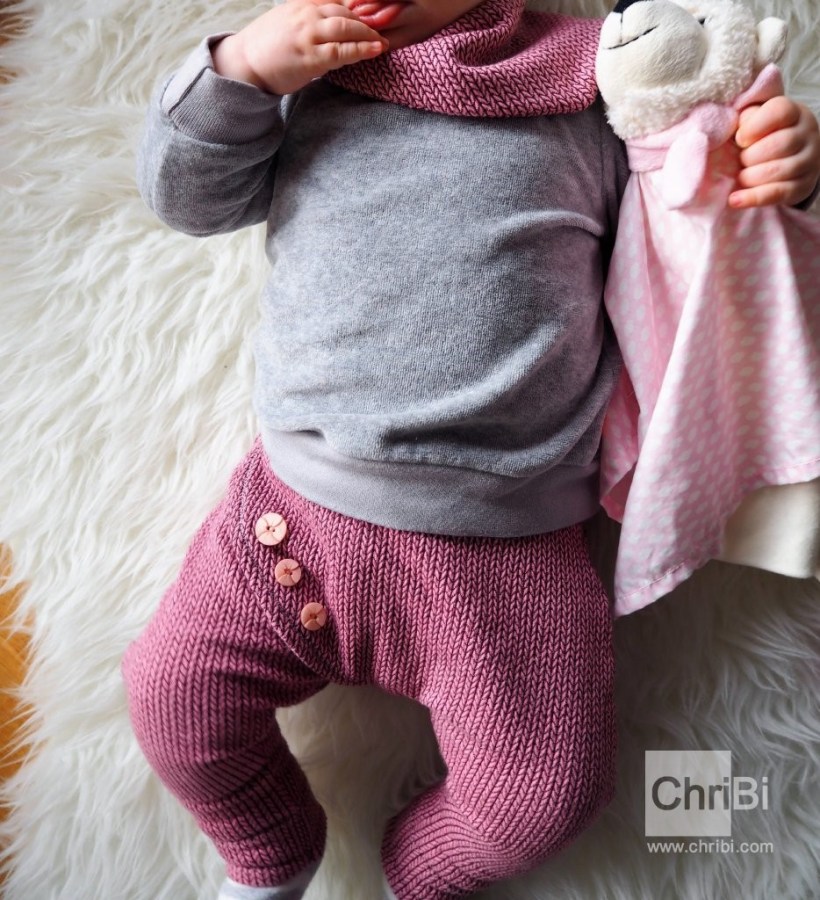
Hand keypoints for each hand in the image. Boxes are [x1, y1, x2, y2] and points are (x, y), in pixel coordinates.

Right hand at [212, 0, 388, 95]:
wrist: (243, 64)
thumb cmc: (266, 48)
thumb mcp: (289, 22)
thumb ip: (311, 21)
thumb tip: (332, 27)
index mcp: (302, 4)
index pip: (337, 0)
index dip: (358, 6)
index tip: (375, 11)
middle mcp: (306, 14)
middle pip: (346, 11)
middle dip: (368, 20)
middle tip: (384, 29)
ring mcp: (308, 34)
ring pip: (346, 26)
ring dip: (368, 34)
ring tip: (382, 42)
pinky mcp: (310, 56)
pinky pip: (341, 50)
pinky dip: (361, 49)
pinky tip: (375, 50)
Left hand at [730, 96, 819, 207]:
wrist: (790, 156)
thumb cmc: (764, 136)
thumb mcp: (756, 120)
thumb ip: (746, 119)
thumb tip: (733, 128)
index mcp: (795, 113)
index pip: (780, 111)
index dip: (754, 126)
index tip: (739, 139)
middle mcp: (807, 135)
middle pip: (780, 144)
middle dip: (751, 156)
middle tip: (741, 160)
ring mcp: (809, 161)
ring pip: (779, 170)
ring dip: (751, 176)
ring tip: (741, 177)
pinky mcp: (803, 186)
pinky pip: (778, 193)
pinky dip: (754, 198)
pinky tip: (735, 200)